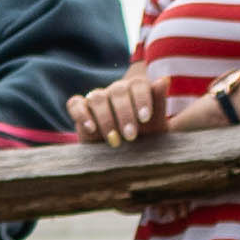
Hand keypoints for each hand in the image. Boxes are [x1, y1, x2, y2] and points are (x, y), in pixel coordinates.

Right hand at [66, 67, 189, 143]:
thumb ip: (159, 104)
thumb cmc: (146, 141)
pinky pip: (75, 104)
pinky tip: (91, 128)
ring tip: (114, 139)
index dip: (141, 99)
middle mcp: (116, 92)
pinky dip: (81, 114)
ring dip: (106, 118)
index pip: (138, 85)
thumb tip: (164, 80)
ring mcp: (97, 100)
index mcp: (136, 92)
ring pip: (97, 97)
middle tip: (131, 136)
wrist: (126, 159)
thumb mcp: (157, 127)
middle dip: (125, 114)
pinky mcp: (81, 111)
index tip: (145, 118)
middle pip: (117, 91)